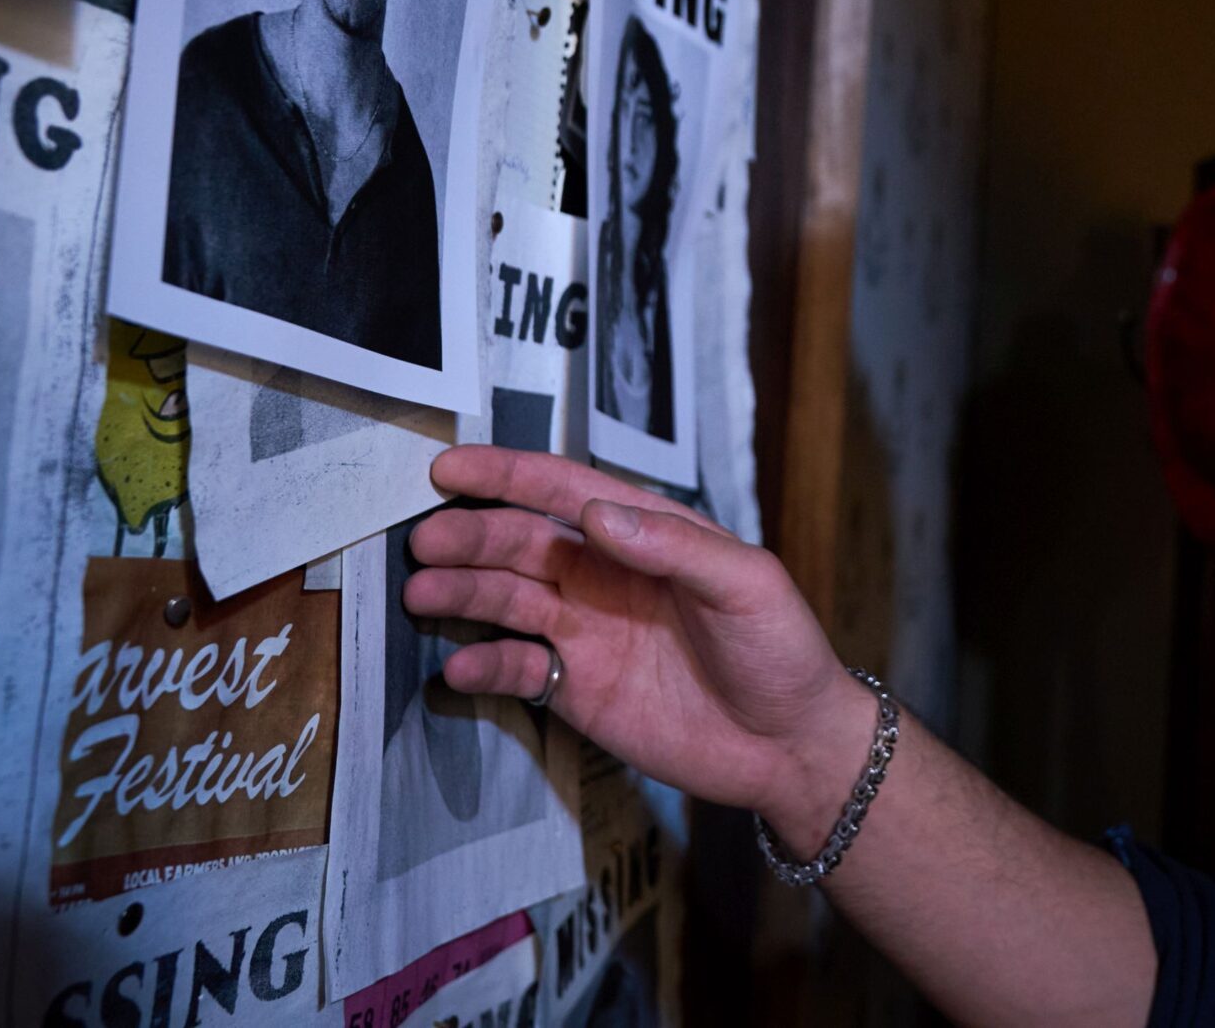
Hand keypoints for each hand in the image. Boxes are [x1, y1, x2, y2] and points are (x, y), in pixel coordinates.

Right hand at [404, 445, 869, 836]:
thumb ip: (675, 547)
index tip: (450, 467)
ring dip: (463, 594)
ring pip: (508, 600)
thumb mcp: (747, 585)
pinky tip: (462, 665)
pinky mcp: (577, 691)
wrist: (792, 746)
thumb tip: (596, 514)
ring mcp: (587, 632)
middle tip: (425, 541)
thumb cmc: (782, 650)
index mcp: (647, 533)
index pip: (565, 490)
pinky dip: (486, 665)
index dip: (508, 475)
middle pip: (523, 543)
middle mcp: (605, 575)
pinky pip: (518, 670)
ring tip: (422, 594)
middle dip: (472, 536)